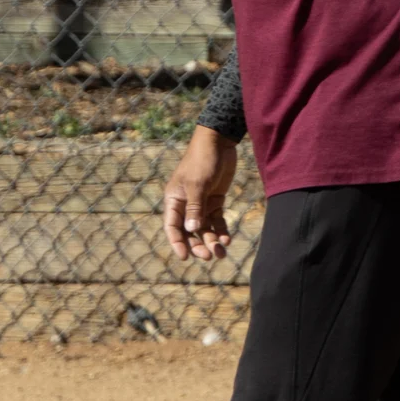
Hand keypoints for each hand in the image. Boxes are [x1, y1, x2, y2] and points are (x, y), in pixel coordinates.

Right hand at [163, 126, 239, 261]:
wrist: (219, 143)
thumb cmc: (202, 160)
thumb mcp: (197, 185)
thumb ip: (195, 208)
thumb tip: (191, 230)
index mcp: (174, 200)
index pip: (172, 227)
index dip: (177, 243)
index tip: (185, 257)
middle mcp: (186, 204)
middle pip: (189, 231)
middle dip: (198, 245)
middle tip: (208, 256)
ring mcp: (201, 203)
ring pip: (204, 228)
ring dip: (212, 241)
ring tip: (222, 253)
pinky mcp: (215, 200)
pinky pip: (217, 220)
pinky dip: (222, 230)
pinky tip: (227, 239)